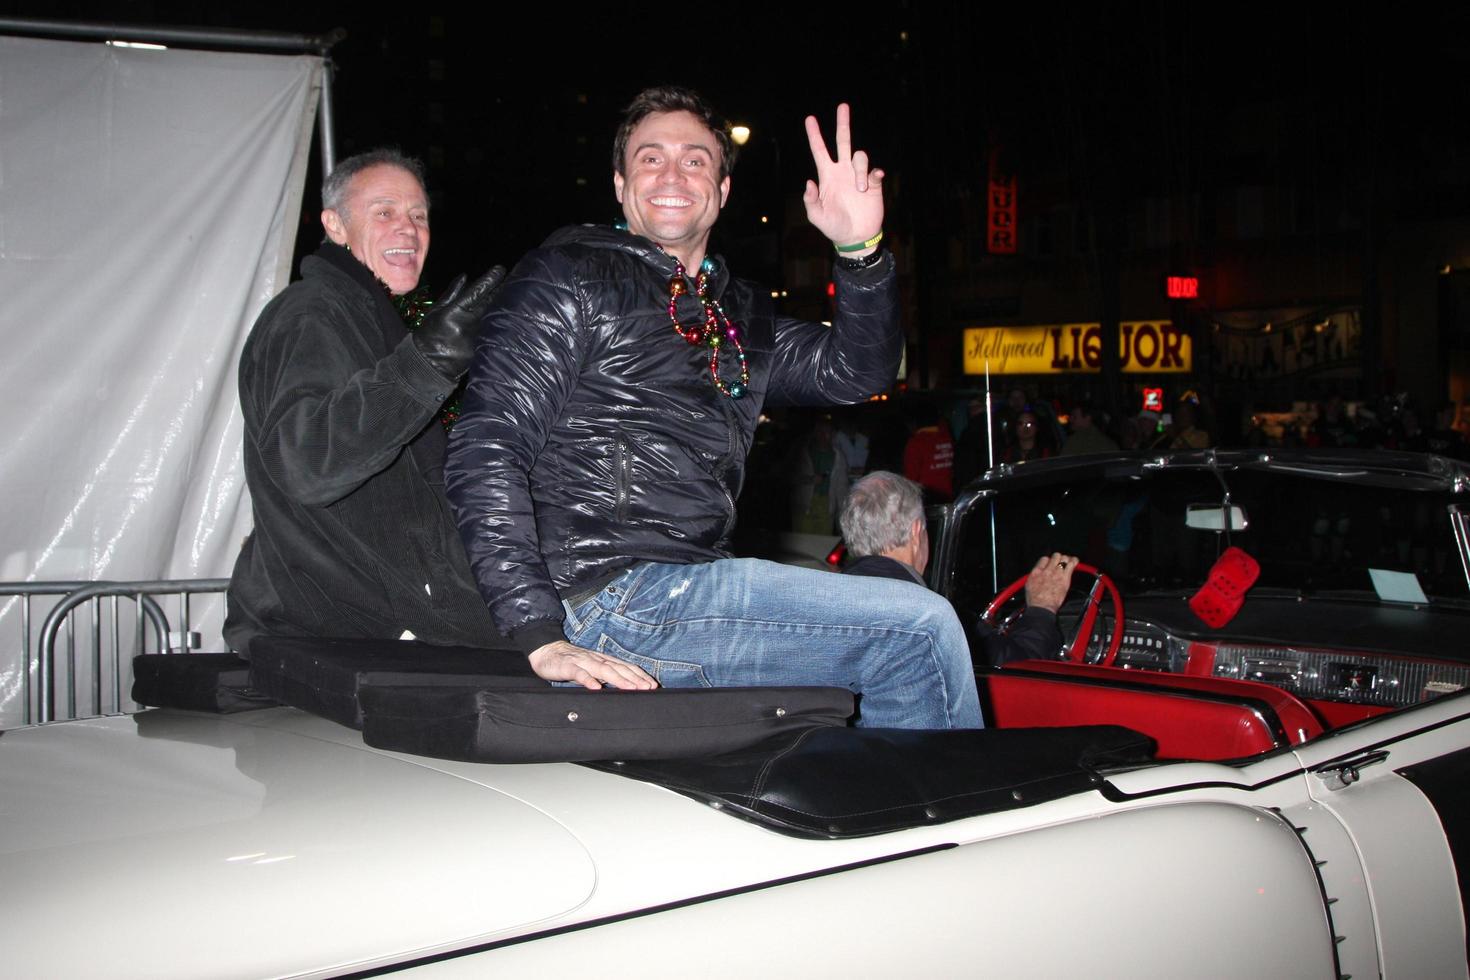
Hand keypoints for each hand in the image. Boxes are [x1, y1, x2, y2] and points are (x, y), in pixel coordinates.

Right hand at [412, 265, 505, 379]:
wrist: (430, 365)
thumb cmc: (430, 335)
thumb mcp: (435, 311)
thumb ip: (451, 294)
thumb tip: (465, 276)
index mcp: (455, 313)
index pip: (477, 292)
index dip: (490, 280)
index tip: (501, 269)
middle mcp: (469, 324)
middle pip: (492, 303)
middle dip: (503, 290)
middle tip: (516, 278)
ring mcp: (478, 338)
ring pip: (497, 316)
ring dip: (507, 305)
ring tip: (517, 293)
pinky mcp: (484, 349)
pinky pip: (496, 331)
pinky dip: (504, 322)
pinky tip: (513, 314)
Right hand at [528, 640, 657, 690]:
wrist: (547, 651)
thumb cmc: (571, 663)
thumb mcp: (592, 669)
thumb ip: (606, 676)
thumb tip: (624, 687)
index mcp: (604, 660)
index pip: (626, 667)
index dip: (640, 676)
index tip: (652, 685)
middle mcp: (597, 659)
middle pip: (619, 668)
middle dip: (635, 678)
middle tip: (648, 688)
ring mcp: (583, 662)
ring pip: (603, 670)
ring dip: (618, 679)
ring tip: (630, 688)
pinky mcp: (568, 666)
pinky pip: (580, 673)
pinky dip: (589, 680)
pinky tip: (596, 688)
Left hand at [802, 104, 884, 253]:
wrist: (855, 237)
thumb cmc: (834, 227)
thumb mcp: (817, 216)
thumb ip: (810, 200)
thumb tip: (809, 182)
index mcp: (827, 176)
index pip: (819, 151)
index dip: (814, 135)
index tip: (809, 119)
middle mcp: (843, 171)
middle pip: (843, 141)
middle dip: (843, 123)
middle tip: (843, 106)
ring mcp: (858, 176)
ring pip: (860, 156)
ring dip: (860, 171)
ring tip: (860, 191)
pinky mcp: (873, 184)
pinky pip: (875, 171)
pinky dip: (874, 174)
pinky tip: (872, 182)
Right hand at [1024, 553, 1077, 613]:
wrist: (1042, 607)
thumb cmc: (1035, 600)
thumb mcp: (1029, 585)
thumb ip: (1035, 577)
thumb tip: (1037, 574)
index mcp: (1037, 572)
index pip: (1044, 559)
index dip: (1048, 560)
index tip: (1050, 563)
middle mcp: (1047, 570)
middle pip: (1055, 556)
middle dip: (1058, 558)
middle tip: (1060, 562)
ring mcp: (1056, 573)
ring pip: (1064, 558)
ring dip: (1066, 559)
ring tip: (1068, 562)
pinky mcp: (1065, 578)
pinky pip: (1071, 565)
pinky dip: (1074, 562)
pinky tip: (1075, 562)